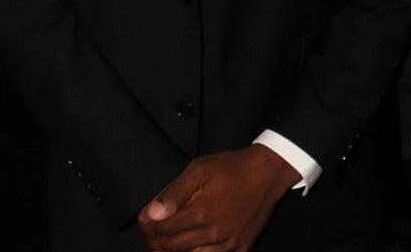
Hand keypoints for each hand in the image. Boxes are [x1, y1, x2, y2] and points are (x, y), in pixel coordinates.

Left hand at [137, 145, 299, 250]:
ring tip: (167, 240)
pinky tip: (193, 245)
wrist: (267, 173)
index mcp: (202, 214)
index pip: (162, 230)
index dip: (147, 226)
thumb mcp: (200, 169)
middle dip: (155, 240)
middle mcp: (214, 235)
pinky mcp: (240, 249)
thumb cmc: (232, 168)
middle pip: (172, 248)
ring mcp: (228, 245)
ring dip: (174, 251)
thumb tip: (152, 213)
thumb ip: (175, 192)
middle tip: (150, 230)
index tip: (143, 219)